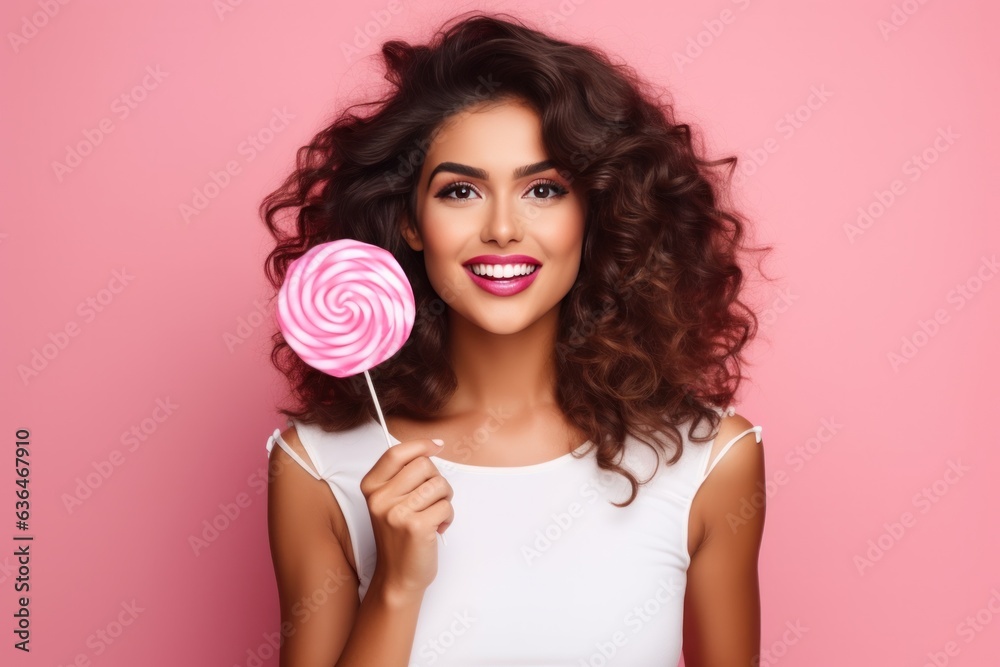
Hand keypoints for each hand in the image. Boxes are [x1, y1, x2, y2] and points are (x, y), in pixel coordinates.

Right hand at [360, 438, 453, 595]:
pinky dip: (448, 517)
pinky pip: (446, 506)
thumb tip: (432, 448)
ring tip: (435, 515)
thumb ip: (404, 476)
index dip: (420, 445)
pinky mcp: (416, 527)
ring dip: (445, 500)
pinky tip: (437, 529)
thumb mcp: (390, 502)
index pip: (396, 453)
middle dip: (437, 479)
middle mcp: (380, 498)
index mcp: (371, 487)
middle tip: (433, 499)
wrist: (398, 576)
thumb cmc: (399, 537)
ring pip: (439, 485)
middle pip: (424, 465)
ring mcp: (396, 512)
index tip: (436, 446)